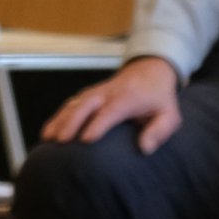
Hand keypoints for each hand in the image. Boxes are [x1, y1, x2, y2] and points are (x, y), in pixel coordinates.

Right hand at [40, 56, 182, 152]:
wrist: (149, 70)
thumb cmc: (158, 98)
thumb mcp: (170, 115)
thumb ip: (160, 131)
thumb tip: (144, 149)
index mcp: (128, 98)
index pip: (111, 111)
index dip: (98, 124)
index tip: (87, 140)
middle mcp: (108, 93)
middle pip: (85, 105)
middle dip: (71, 122)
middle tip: (61, 141)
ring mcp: (95, 92)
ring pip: (73, 104)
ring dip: (59, 120)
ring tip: (47, 138)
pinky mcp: (88, 95)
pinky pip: (70, 104)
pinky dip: (57, 117)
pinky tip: (48, 131)